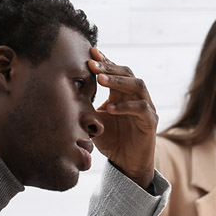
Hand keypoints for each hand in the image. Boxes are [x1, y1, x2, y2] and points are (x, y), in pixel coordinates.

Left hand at [88, 48, 156, 187]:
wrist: (127, 164)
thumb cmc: (111, 141)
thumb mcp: (94, 121)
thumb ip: (86, 108)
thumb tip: (64, 94)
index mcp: (122, 93)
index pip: (115, 72)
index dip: (105, 62)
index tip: (90, 52)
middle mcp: (136, 96)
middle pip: (127, 73)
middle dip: (110, 68)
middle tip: (93, 64)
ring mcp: (146, 108)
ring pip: (138, 85)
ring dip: (118, 81)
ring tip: (101, 80)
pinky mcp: (151, 122)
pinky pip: (142, 108)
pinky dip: (126, 106)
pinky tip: (110, 108)